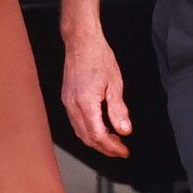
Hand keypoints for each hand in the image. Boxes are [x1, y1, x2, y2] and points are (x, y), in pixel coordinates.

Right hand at [61, 26, 131, 159]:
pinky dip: (88, 130)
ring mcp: (67, 103)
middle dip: (105, 148)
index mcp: (86, 103)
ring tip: (113, 140)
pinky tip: (100, 127)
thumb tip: (125, 130)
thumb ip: (119, 110)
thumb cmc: (98, 57)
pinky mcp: (67, 98)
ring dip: (96, 140)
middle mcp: (73, 106)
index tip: (124, 151)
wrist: (81, 41)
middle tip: (120, 150)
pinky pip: (76, 122)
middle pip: (87, 138)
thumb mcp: (115, 84)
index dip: (112, 147)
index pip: (98, 135)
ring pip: (80, 132)